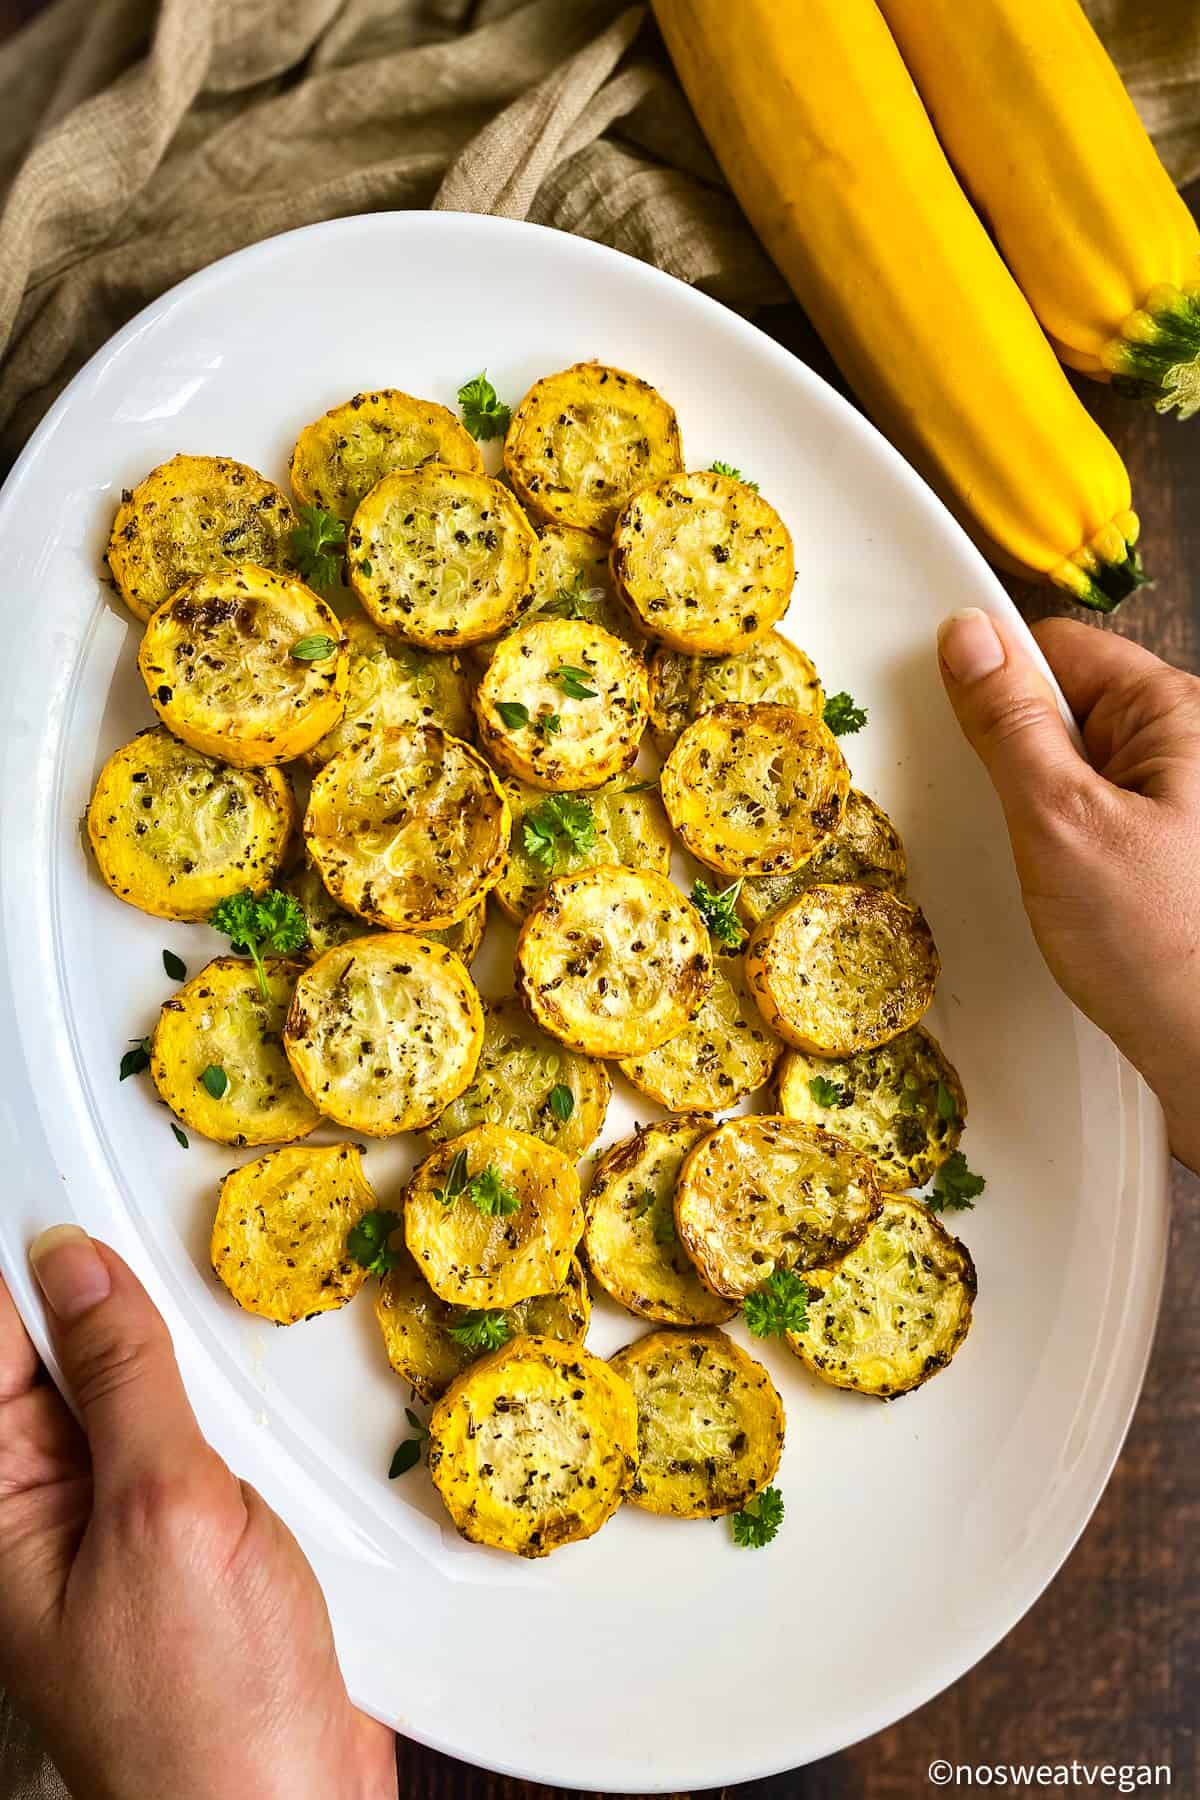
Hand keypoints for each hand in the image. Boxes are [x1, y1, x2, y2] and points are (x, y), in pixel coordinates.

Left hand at [0, 1229, 397, 1799]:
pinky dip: (218, 1394)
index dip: (25, 1259)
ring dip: (170, 1341)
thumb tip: (78, 1269)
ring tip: (192, 1300)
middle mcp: (48, 1510)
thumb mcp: (160, 1513)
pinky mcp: (190, 1535)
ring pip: (131, 1385)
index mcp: (4, 1507)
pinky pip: (187, 1433)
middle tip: (137, 1210)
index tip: (53, 1175)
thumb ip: (121, 1382)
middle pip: (56, 1353)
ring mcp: (119, 1523)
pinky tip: (244, 1378)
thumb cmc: (205, 1707)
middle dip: (100, 1288)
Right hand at [938, 607, 1199, 1172]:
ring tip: (1037, 867)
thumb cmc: (1161, 946)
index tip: (953, 725)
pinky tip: (1059, 895)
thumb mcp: (1060, 821)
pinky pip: (1093, 823)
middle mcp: (1188, 750)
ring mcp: (1181, 807)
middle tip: (1005, 819)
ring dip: (1036, 810)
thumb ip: (1010, 724)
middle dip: (1017, 757)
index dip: (1000, 679)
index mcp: (1178, 714)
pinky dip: (1060, 849)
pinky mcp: (1170, 858)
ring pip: (1075, 772)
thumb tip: (968, 636)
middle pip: (1070, 709)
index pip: (1064, 649)